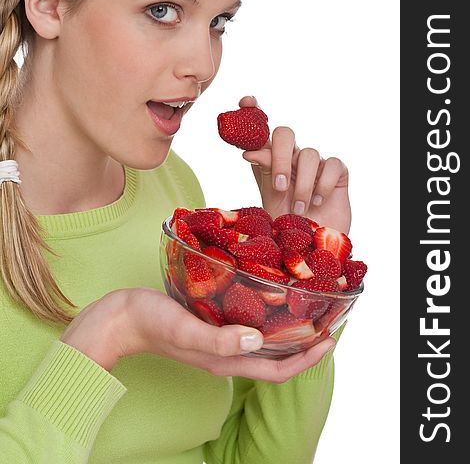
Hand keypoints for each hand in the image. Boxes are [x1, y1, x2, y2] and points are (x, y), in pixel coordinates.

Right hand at [60, 288, 335, 380]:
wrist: (118, 318)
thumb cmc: (149, 320)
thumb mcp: (184, 328)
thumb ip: (219, 338)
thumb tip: (258, 341)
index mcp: (224, 360)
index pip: (276, 370)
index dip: (307, 360)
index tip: (330, 340)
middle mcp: (225, 353)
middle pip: (275, 359)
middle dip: (304, 346)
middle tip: (324, 322)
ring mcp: (216, 341)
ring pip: (262, 343)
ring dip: (286, 332)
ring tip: (304, 310)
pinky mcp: (208, 325)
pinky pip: (246, 327)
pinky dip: (264, 318)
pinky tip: (265, 298)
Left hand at [239, 96, 350, 233]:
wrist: (311, 248)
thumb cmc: (287, 226)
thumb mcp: (269, 198)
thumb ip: (263, 172)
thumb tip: (249, 151)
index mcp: (270, 162)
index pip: (262, 131)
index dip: (254, 112)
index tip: (246, 101)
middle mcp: (292, 158)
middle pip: (285, 134)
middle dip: (279, 157)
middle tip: (278, 186)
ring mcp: (316, 164)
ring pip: (309, 153)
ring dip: (303, 184)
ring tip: (300, 208)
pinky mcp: (337, 174)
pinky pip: (332, 165)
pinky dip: (324, 183)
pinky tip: (319, 201)